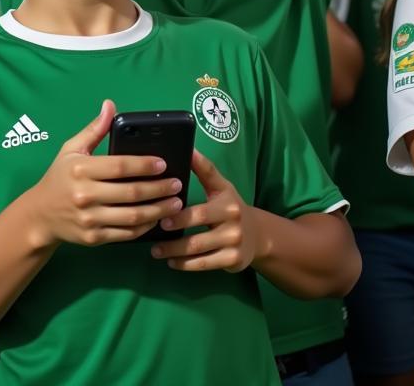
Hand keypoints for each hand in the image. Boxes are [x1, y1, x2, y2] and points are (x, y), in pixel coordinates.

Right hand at [25, 100, 184, 247]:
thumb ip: (94, 129)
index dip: (144, 164)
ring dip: (158, 210)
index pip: (119, 166)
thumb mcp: (71, 149)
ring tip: (176, 203)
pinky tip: (157, 218)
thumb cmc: (59, 177)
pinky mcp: (94, 238)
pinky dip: (145, 227)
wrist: (40, 215)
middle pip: (131, 193)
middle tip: (178, 184)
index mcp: (81, 169)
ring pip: (132, 216)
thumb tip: (110, 106)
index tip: (163, 163)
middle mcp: (85, 195)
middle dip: (159, 188)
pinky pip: (126, 234)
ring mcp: (90, 219)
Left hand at [150, 150, 258, 272]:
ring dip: (174, 252)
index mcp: (226, 203)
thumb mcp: (221, 186)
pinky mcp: (232, 261)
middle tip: (155, 231)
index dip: (181, 216)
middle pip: (198, 231)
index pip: (201, 211)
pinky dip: (185, 265)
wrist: (258, 235)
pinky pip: (205, 265)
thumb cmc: (230, 207)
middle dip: (174, 235)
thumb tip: (188, 148)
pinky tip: (171, 262)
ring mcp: (233, 244)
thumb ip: (204, 169)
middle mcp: (232, 223)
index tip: (162, 214)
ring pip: (199, 251)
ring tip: (155, 251)